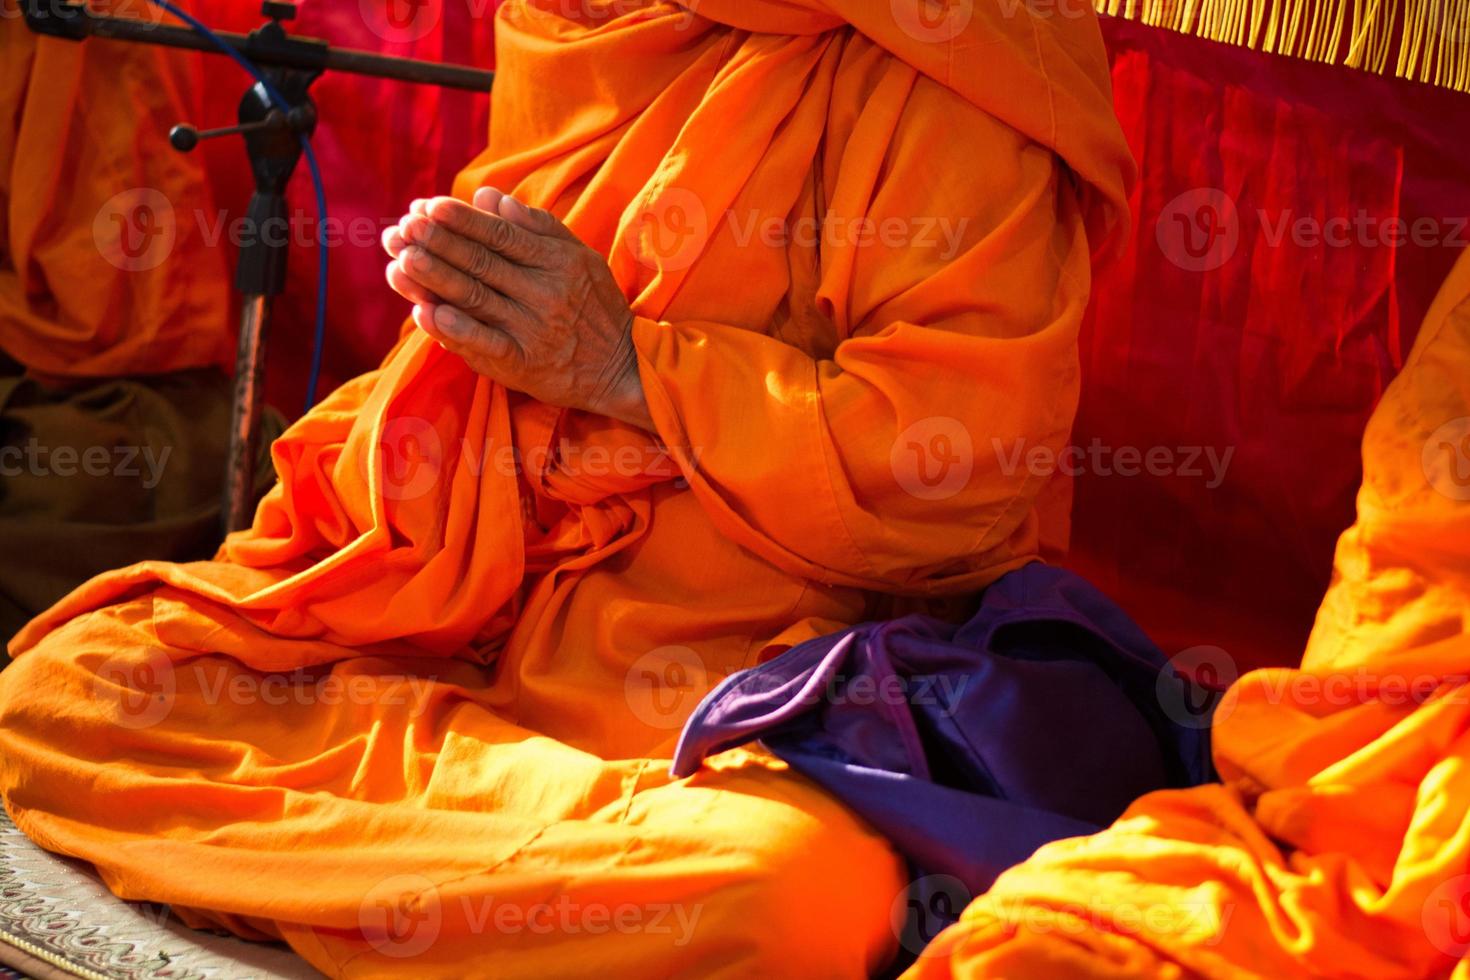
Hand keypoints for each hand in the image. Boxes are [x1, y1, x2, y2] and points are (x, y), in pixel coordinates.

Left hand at [382, 187, 652, 430]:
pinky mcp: (524, 365)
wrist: (621, 368)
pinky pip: (485, 344)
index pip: (502, 236)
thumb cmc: (596, 306)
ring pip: (477, 299)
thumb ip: (537, 225)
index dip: (463, 221)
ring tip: (402, 260)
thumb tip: (488, 197)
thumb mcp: (580, 257)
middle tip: (404, 227)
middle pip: (483, 263)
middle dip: (439, 244)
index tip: (429, 206)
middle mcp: (546, 294)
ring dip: (436, 279)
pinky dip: (455, 329)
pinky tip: (425, 313)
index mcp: (558, 262)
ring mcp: (533, 331)